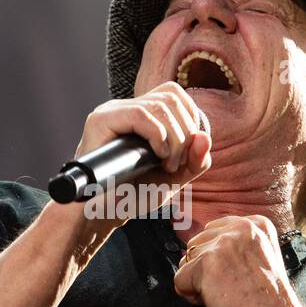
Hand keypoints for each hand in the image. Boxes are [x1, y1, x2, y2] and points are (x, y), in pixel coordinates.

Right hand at [73, 82, 211, 223]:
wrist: (102, 212)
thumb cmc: (134, 194)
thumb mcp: (174, 177)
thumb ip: (195, 160)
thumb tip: (205, 137)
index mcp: (141, 113)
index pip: (174, 94)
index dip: (190, 119)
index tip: (185, 153)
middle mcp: (125, 106)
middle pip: (171, 97)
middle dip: (185, 133)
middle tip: (175, 165)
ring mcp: (112, 111)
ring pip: (159, 105)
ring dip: (174, 139)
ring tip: (167, 165)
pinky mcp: (100, 120)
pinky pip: (139, 114)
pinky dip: (158, 135)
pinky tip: (158, 156)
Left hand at [173, 215, 300, 306]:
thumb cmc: (267, 303)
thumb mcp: (258, 259)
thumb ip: (234, 247)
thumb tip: (197, 249)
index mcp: (256, 224)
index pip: (212, 231)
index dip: (217, 259)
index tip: (237, 276)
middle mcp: (241, 228)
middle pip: (196, 244)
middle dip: (204, 269)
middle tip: (231, 288)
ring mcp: (224, 243)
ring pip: (186, 262)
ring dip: (198, 283)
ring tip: (225, 294)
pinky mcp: (208, 263)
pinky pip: (179, 280)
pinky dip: (191, 296)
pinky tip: (216, 302)